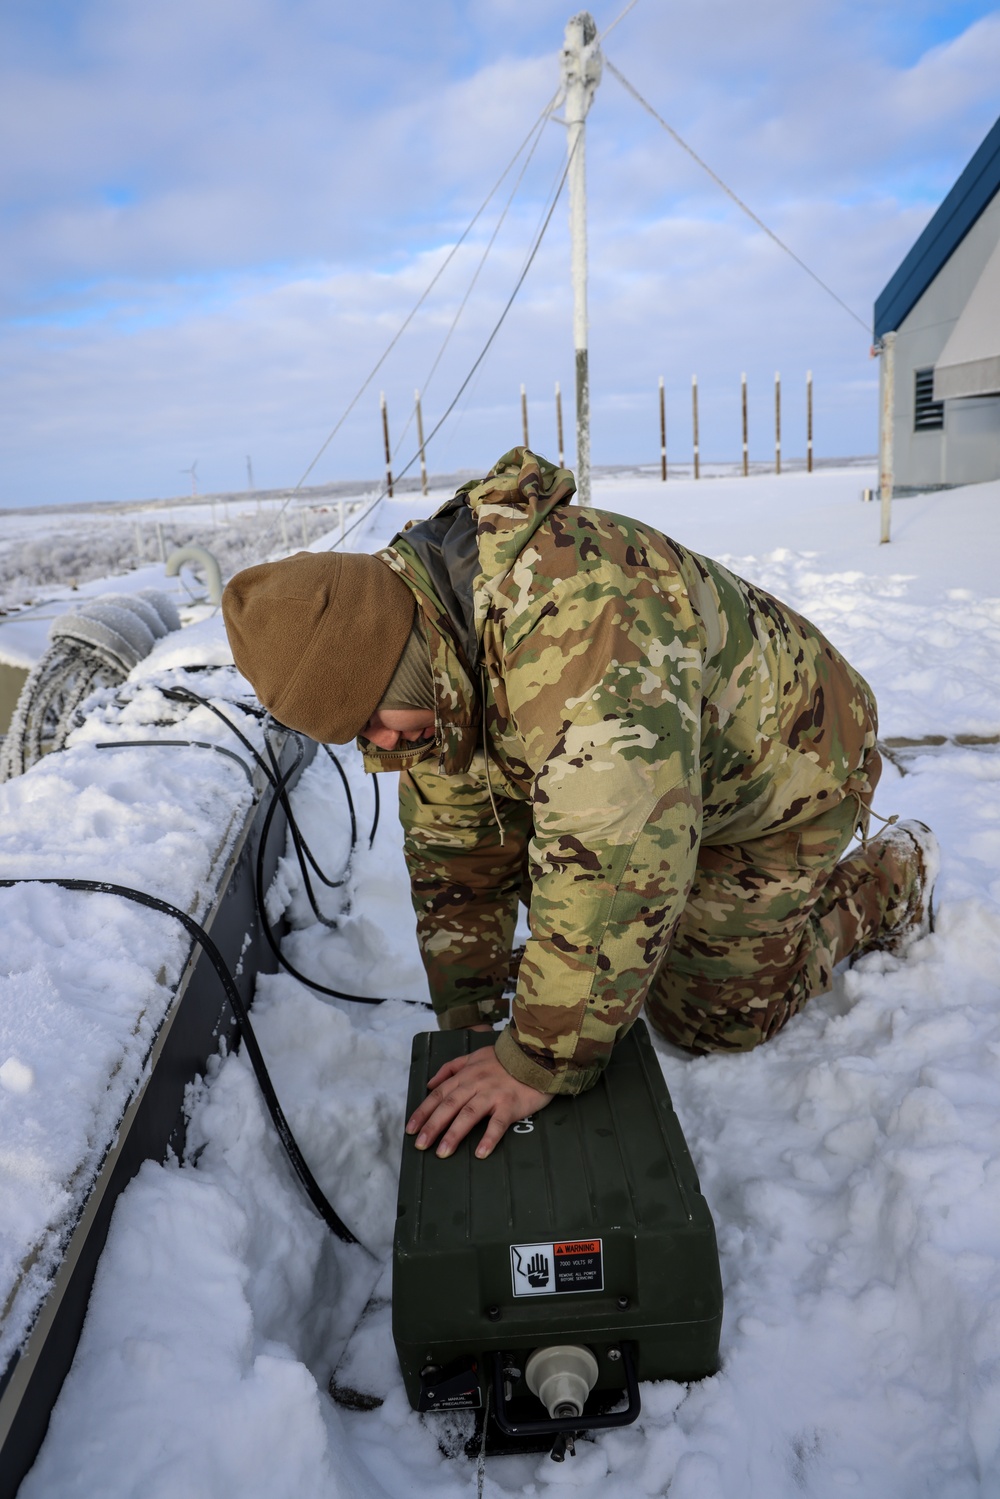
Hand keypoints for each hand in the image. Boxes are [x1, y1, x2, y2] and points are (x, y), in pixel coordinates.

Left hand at [405, 1043, 551, 1159]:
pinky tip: (480, 1153)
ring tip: (442, 1152)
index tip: (410, 1128)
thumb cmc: (505, 1059)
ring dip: (454, 1134)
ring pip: (469, 1114)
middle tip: (420, 1145)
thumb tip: (430, 1084)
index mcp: (466, 1075)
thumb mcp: (474, 1056)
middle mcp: (476, 1084)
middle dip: (432, 1126)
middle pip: (449, 1105)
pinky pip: (498, 1123)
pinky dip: (489, 1138)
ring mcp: (493, 1094)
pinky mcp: (510, 1104)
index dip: (423, 1111)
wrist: (536, 1055)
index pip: (439, 1094)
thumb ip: (451, 1068)